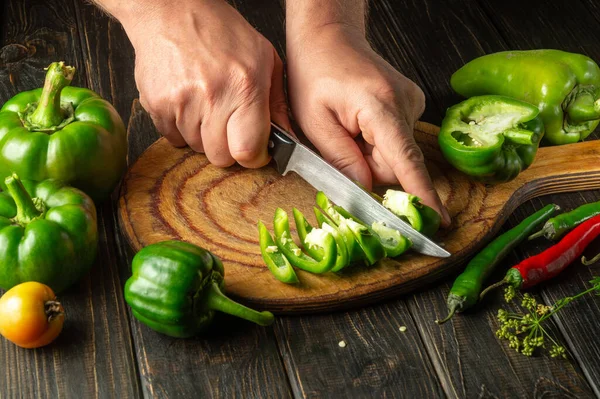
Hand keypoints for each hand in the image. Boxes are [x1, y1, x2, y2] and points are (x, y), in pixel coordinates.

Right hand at [122, 0, 289, 167]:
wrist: (171, 10)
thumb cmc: (220, 31)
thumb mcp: (264, 59)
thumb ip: (278, 104)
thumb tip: (288, 140)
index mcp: (244, 87)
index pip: (248, 151)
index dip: (254, 156)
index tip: (255, 149)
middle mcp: (211, 97)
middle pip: (221, 157)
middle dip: (228, 148)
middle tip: (229, 124)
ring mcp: (180, 103)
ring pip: (197, 149)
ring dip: (204, 136)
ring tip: (207, 105)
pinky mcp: (156, 105)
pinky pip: (172, 138)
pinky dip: (182, 128)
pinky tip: (188, 103)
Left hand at [286, 25, 449, 224]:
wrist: (328, 36)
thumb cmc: (314, 72)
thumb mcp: (314, 121)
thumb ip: (340, 159)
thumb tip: (365, 189)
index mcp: (380, 107)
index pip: (406, 162)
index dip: (422, 195)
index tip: (439, 221)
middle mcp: (405, 103)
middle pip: (396, 164)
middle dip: (368, 167)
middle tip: (340, 143)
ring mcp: (411, 101)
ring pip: (395, 154)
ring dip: (370, 153)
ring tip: (347, 127)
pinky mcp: (409, 103)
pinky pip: (395, 140)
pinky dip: (376, 141)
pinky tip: (358, 123)